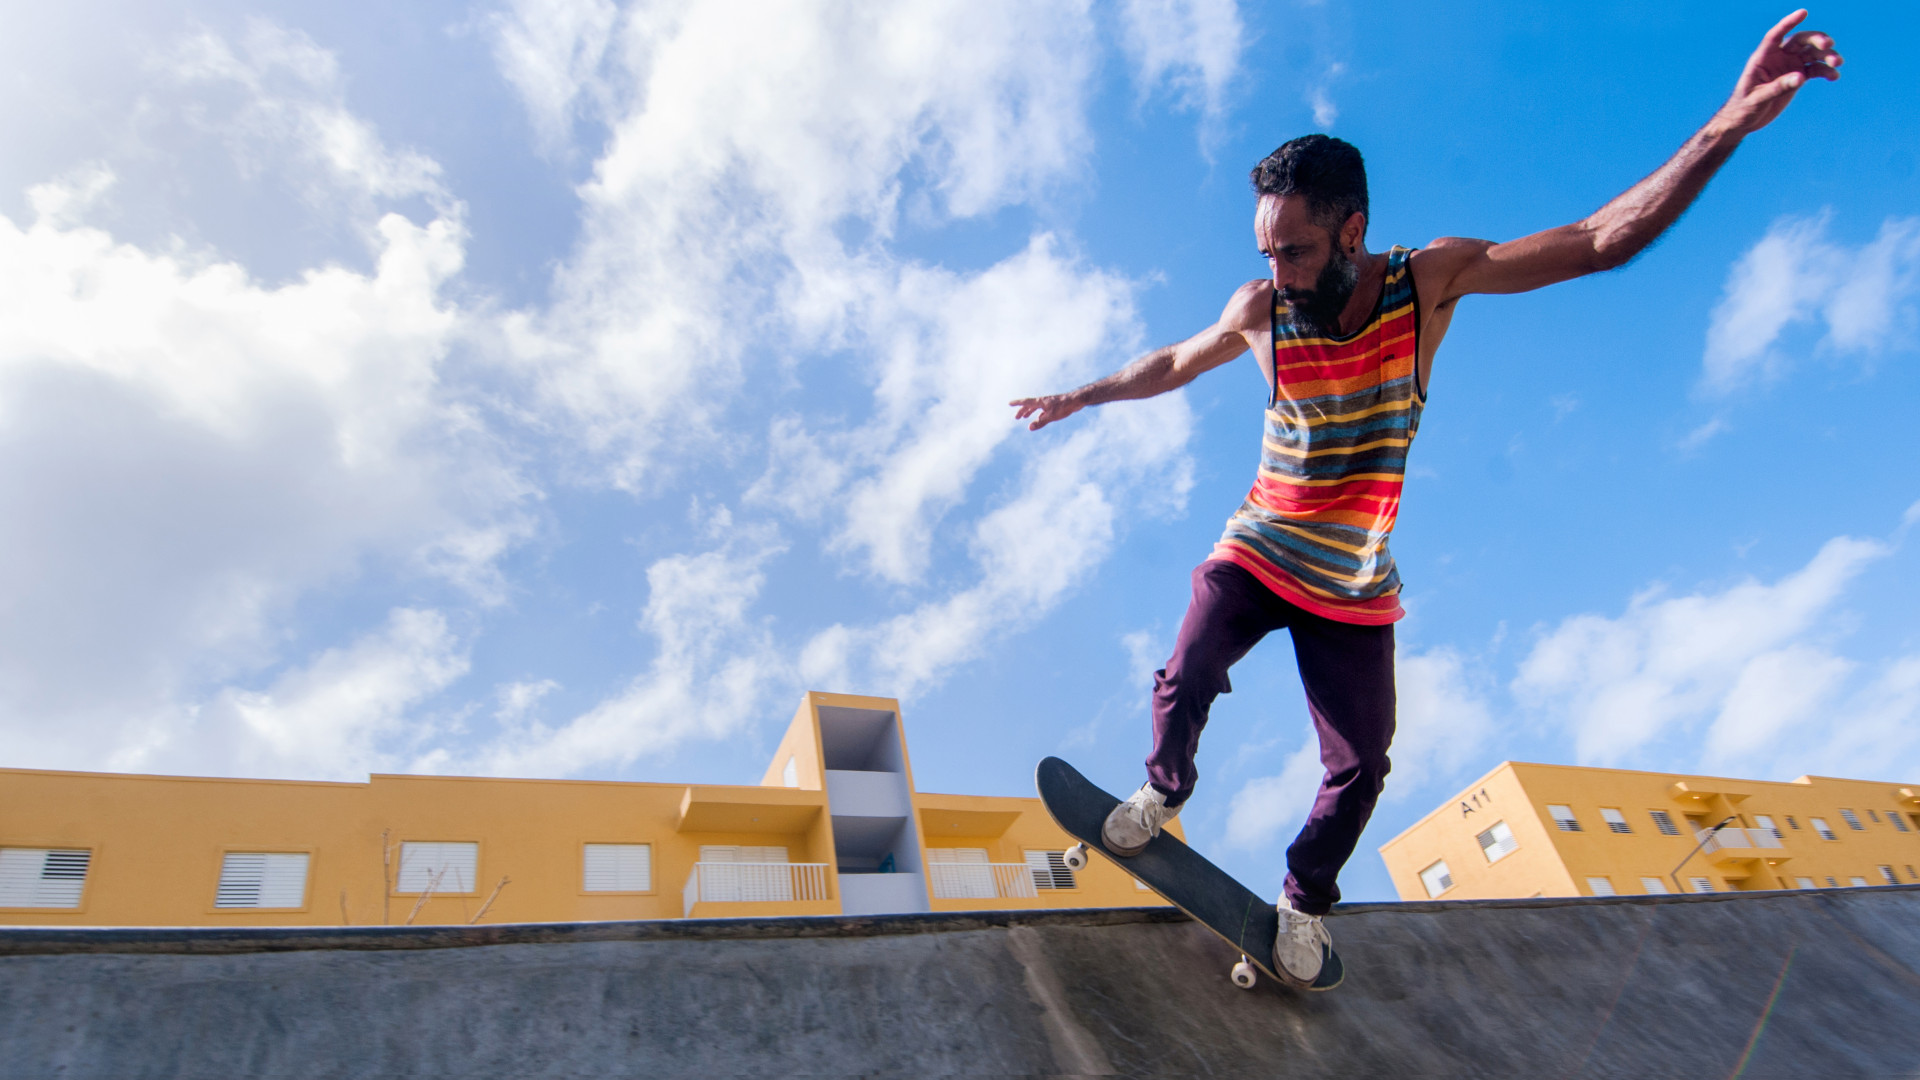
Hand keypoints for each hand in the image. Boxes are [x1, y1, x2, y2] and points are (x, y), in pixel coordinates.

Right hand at [1009, 394, 1083, 430]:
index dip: (1017, 403)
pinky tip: (1039, 419)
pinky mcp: (1054, 406)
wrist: (1076, 401)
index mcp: (1040, 402)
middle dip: (1022, 411)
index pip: (1026, 402)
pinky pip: (1042, 411)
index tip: (1009, 403)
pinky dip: (1038, 414)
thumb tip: (1029, 428)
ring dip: (1029, 412)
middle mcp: (1043, 401)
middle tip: (1016, 418)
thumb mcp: (1051, 416)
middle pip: (1029, 406)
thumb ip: (1040, 422)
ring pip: (1036, 408)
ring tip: (1025, 417)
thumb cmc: (1064, 407)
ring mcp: (1048, 404)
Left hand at [1715, 10, 1841, 136]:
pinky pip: (1815, 70)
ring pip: (1812, 54)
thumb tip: (1801, 78)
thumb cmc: (1744, 107)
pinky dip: (1826, 71)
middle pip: (1800, 41)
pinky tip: (1834, 76)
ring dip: (1826, 56)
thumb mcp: (1758, 98)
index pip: (1776, 35)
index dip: (1789, 23)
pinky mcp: (1798, 77)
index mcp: (1763, 57)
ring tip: (1837, 63)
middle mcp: (1779, 58)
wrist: (1745, 120)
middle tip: (1828, 46)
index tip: (1804, 12)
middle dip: (1816, 40)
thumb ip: (1778, 87)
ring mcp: (1790, 66)